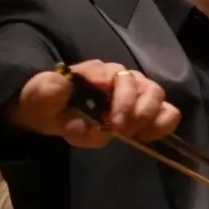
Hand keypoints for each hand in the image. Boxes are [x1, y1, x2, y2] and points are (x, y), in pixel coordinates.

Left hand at [7, 60, 180, 148]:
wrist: (45, 112)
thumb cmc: (45, 103)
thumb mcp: (41, 95)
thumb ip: (56, 91)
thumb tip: (83, 96)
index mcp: (98, 72)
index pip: (121, 78)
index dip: (123, 102)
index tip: (114, 126)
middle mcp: (121, 77)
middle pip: (148, 87)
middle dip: (139, 112)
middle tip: (121, 132)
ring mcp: (135, 92)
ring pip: (159, 98)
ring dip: (151, 118)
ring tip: (134, 135)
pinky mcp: (142, 110)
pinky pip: (166, 112)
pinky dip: (162, 125)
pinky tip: (144, 137)